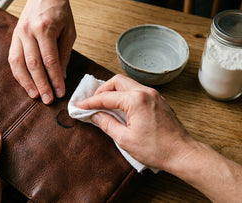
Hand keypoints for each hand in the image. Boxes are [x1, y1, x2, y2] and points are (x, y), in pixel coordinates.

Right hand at [8, 0, 75, 103]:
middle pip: (33, 64)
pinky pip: (12, 59)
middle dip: (41, 85)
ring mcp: (18, 35)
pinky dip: (18, 74)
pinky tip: (25, 84)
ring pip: (19, 63)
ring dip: (27, 82)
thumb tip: (61, 77)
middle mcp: (28, 32)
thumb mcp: (69, 31)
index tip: (60, 92)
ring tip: (35, 95)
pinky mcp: (13, 37)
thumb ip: (64, 54)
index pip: (50, 60)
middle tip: (48, 99)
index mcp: (45, 29)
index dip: (55, 79)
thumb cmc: (58, 11)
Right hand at [77, 74, 241, 201]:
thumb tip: (95, 115)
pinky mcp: (158, 100)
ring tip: (104, 104)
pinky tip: (120, 107)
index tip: (79, 106)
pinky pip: (137, 90)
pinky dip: (125, 95)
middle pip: (117, 81)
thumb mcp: (125, 139)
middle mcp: (145, 92)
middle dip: (102, 90)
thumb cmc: (156, 149)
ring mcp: (153, 95)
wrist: (182, 153)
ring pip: (127, 84)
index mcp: (136, 100)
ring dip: (113, 91)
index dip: (90, 102)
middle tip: (92, 102)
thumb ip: (107, 124)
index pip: (106, 97)